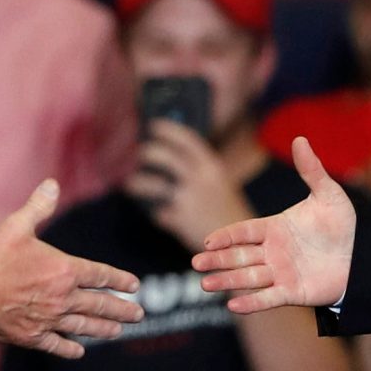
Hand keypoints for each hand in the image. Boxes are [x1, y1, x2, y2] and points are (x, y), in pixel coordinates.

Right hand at [0, 179, 144, 357]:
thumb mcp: (17, 225)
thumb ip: (38, 207)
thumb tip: (52, 184)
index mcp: (64, 269)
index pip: (100, 275)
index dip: (119, 280)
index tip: (134, 286)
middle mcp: (63, 297)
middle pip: (99, 305)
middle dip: (121, 310)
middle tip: (138, 314)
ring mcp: (49, 319)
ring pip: (84, 326)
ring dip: (104, 329)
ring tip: (118, 331)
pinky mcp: (33, 336)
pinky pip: (57, 345)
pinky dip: (69, 348)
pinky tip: (79, 351)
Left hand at [124, 119, 254, 250]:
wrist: (240, 244)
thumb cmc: (227, 211)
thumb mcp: (219, 183)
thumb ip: (200, 170)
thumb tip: (170, 158)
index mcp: (212, 166)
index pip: (186, 139)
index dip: (168, 130)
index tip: (153, 126)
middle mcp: (200, 179)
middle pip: (164, 157)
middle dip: (148, 153)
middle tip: (140, 154)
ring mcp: (189, 199)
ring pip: (151, 184)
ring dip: (137, 183)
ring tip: (131, 184)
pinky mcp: (180, 220)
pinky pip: (158, 213)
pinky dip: (156, 214)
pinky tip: (158, 215)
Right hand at [192, 136, 355, 312]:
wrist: (364, 254)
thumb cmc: (344, 223)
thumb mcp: (328, 194)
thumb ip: (311, 170)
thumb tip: (299, 138)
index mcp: (275, 228)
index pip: (244, 231)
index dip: (225, 236)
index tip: (207, 241)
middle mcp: (273, 252)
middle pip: (239, 256)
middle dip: (217, 260)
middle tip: (196, 263)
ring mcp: (281, 273)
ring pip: (248, 277)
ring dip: (227, 281)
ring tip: (205, 284)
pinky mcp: (292, 292)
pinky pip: (268, 298)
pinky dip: (251, 303)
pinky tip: (233, 306)